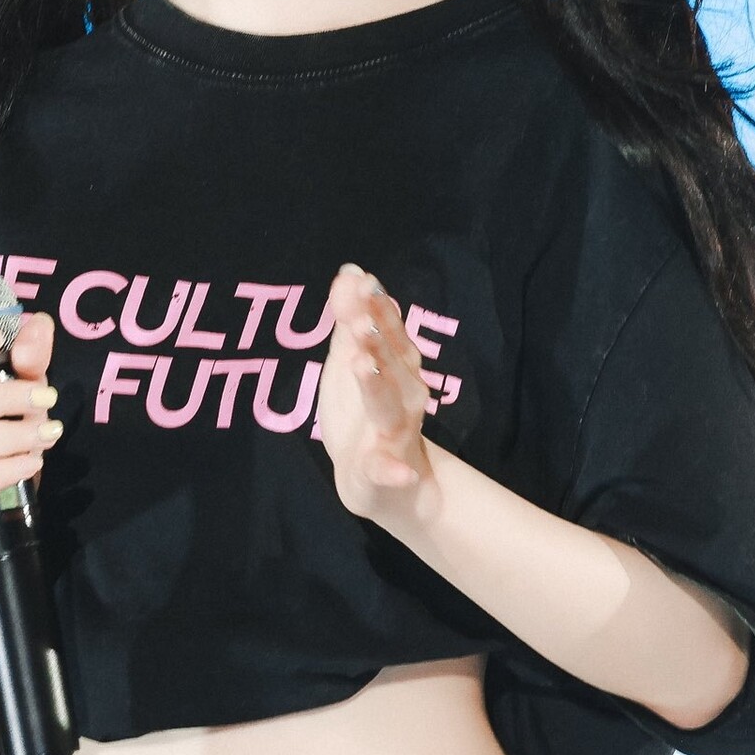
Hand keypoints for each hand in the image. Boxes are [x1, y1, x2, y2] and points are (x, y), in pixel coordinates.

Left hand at [315, 262, 436, 523]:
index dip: (376, 307)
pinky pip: (391, 469)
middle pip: (393, 362)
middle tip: (359, 317)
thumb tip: (351, 270)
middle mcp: (405, 392)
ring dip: (378, 385)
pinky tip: (398, 471)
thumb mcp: (350, 360)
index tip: (363, 281)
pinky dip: (395, 471)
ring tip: (363, 364)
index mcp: (396, 364)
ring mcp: (396, 431)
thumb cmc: (365, 411)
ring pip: (389, 407)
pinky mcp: (383, 467)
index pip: (388, 329)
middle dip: (378, 338)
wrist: (381, 484)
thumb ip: (350, 318)